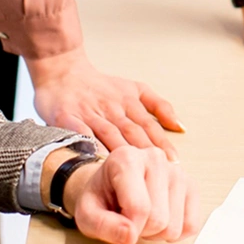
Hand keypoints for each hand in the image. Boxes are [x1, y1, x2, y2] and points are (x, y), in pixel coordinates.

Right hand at [28, 48, 182, 158]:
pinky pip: (80, 133)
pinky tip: (98, 159)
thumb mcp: (135, 88)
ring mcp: (89, 113)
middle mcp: (111, 108)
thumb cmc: (101, 86)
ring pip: (109, 134)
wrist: (62, 71)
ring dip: (122, 152)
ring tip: (134, 171)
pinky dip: (89, 145)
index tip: (173, 161)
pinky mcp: (67, 118)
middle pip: (132, 132)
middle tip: (159, 171)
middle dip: (147, 152)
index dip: (161, 143)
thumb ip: (159, 105)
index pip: (149, 125)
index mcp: (129, 101)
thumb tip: (181, 127)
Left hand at [61, 146, 198, 243]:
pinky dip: (175, 232)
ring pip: (175, 227)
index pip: (139, 208)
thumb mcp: (87, 214)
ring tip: (143, 217)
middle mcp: (156, 158)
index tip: (117, 226)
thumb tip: (130, 236)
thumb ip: (103, 226)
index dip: (128, 230)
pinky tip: (161, 219)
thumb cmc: (100, 198)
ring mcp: (177, 171)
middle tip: (129, 219)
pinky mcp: (191, 185)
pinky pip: (191, 225)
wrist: (111, 185)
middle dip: (142, 231)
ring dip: (157, 233)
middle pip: (159, 220)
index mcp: (127, 158)